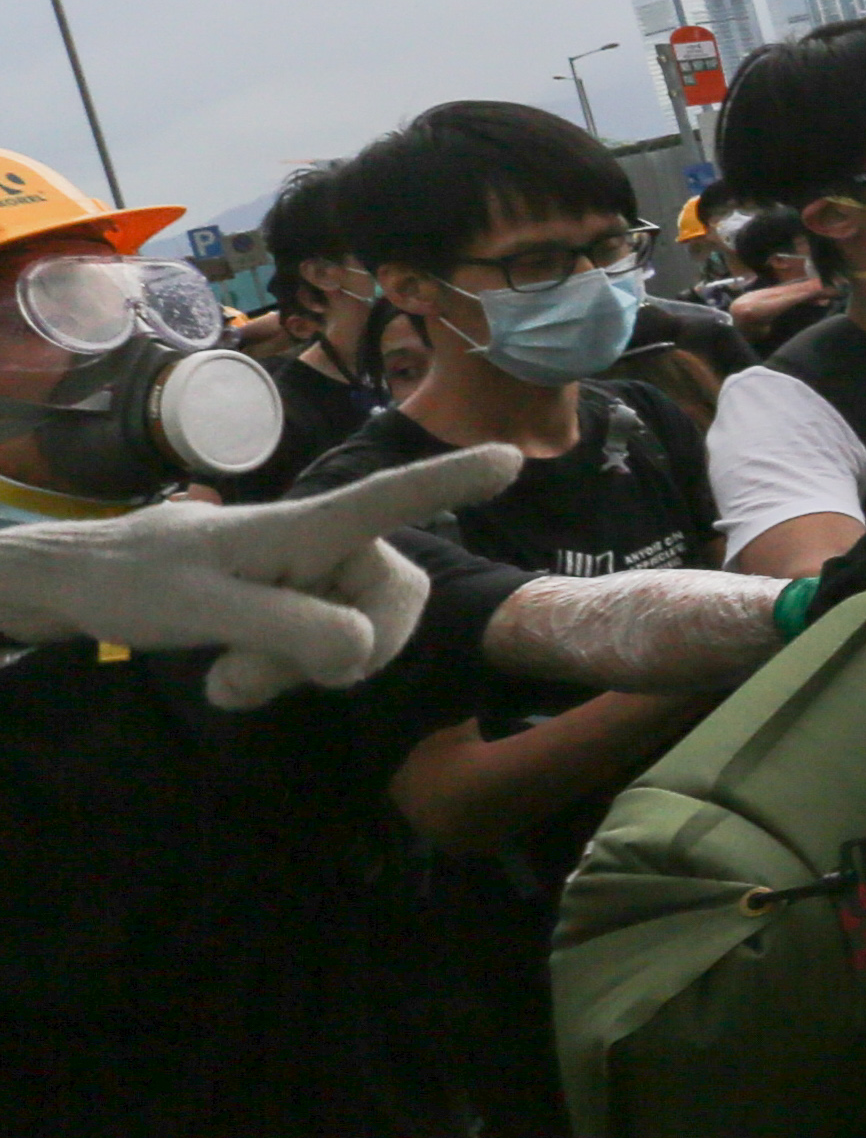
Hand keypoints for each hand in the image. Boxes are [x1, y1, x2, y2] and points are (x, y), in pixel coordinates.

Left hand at [0, 441, 516, 705]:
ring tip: (229, 678)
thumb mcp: (203, 606)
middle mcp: (323, 548)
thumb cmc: (134, 580)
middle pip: (390, 603)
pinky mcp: (298, 608)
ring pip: (360, 637)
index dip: (448, 482)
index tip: (510, 458)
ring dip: (300, 672)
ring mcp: (313, 580)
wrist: (83, 589)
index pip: (386, 501)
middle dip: (344, 653)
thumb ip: (288, 626)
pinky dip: (286, 675)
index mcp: (302, 528)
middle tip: (258, 676)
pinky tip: (235, 676)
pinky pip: (329, 650)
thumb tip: (361, 647)